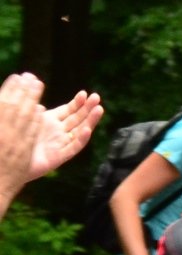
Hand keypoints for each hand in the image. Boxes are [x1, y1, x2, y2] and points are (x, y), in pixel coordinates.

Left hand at [0, 75, 100, 199]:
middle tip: (97, 97)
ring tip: (99, 110)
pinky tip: (87, 130)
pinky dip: (81, 140)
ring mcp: (61, 144)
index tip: (84, 93)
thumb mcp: (24, 120)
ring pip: (80, 131)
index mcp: (50, 122)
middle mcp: (58, 132)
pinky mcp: (59, 157)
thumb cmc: (14, 139)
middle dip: (88, 108)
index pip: (68, 110)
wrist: (9, 161)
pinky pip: (73, 148)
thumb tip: (39, 106)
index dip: (77, 103)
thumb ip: (33, 113)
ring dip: (90, 121)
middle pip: (77, 119)